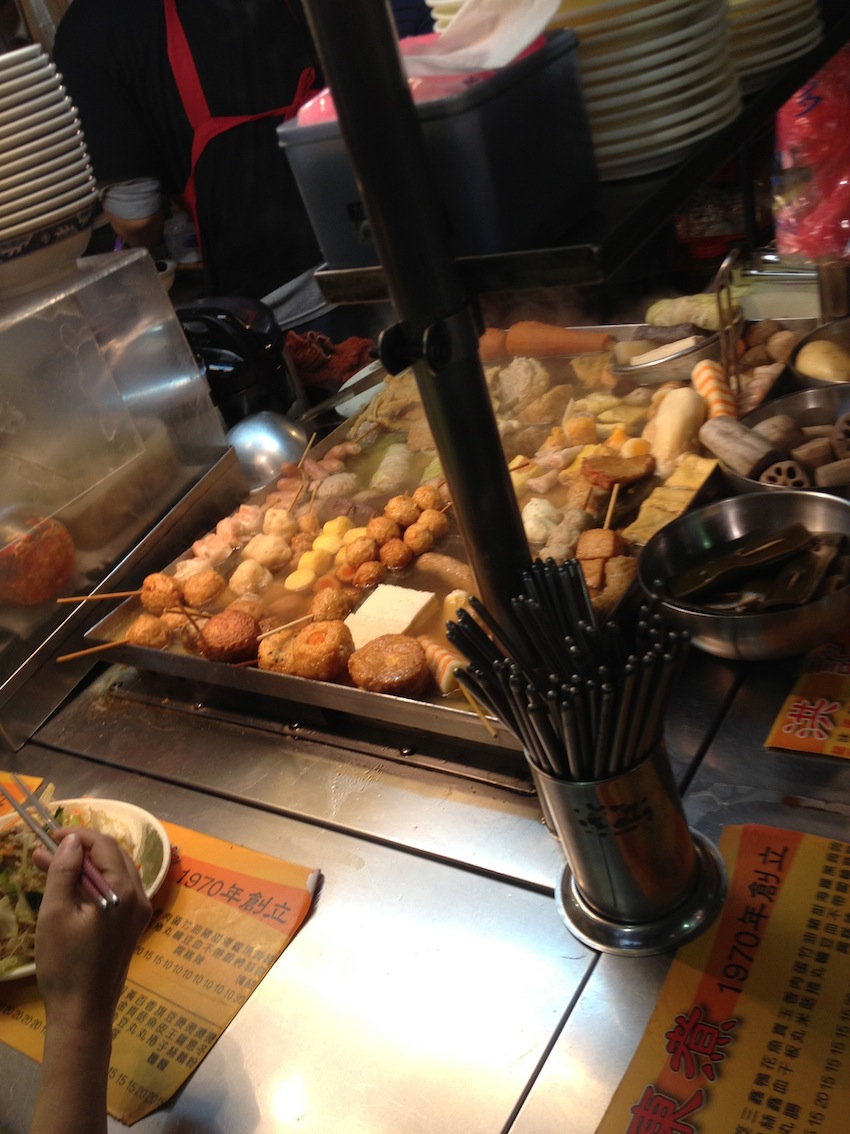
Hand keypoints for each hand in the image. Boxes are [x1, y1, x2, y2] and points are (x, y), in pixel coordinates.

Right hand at [32, 829, 151, 1031]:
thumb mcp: (56, 914)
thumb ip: (64, 872)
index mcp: (123, 891)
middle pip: (113, 856)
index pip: (105, 846)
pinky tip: (70, 887)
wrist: (83, 1013)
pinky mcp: (132, 926)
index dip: (78, 836)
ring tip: (51, 864)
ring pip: (114, 873)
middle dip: (80, 849)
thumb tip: (71, 841)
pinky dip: (94, 883)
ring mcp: (138, 912)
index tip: (50, 836)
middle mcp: (139, 896)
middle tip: (46, 850)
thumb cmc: (65, 965)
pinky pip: (117, 891)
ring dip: (85, 866)